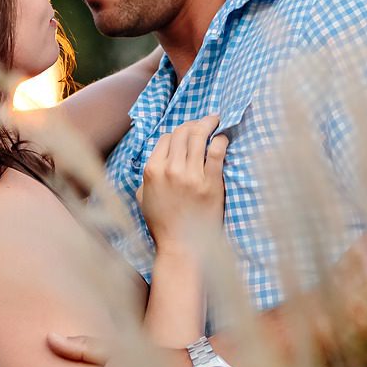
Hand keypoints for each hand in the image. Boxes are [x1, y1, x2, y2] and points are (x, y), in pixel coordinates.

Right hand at [138, 114, 227, 252]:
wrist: (181, 246)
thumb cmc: (161, 224)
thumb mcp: (144, 197)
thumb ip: (148, 175)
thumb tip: (159, 157)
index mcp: (152, 170)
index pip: (166, 138)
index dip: (178, 133)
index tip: (187, 133)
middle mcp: (171, 169)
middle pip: (183, 132)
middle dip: (194, 123)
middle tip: (205, 121)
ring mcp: (192, 176)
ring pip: (199, 136)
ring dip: (208, 124)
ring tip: (215, 120)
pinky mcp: (211, 183)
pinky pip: (217, 152)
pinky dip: (220, 141)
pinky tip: (223, 139)